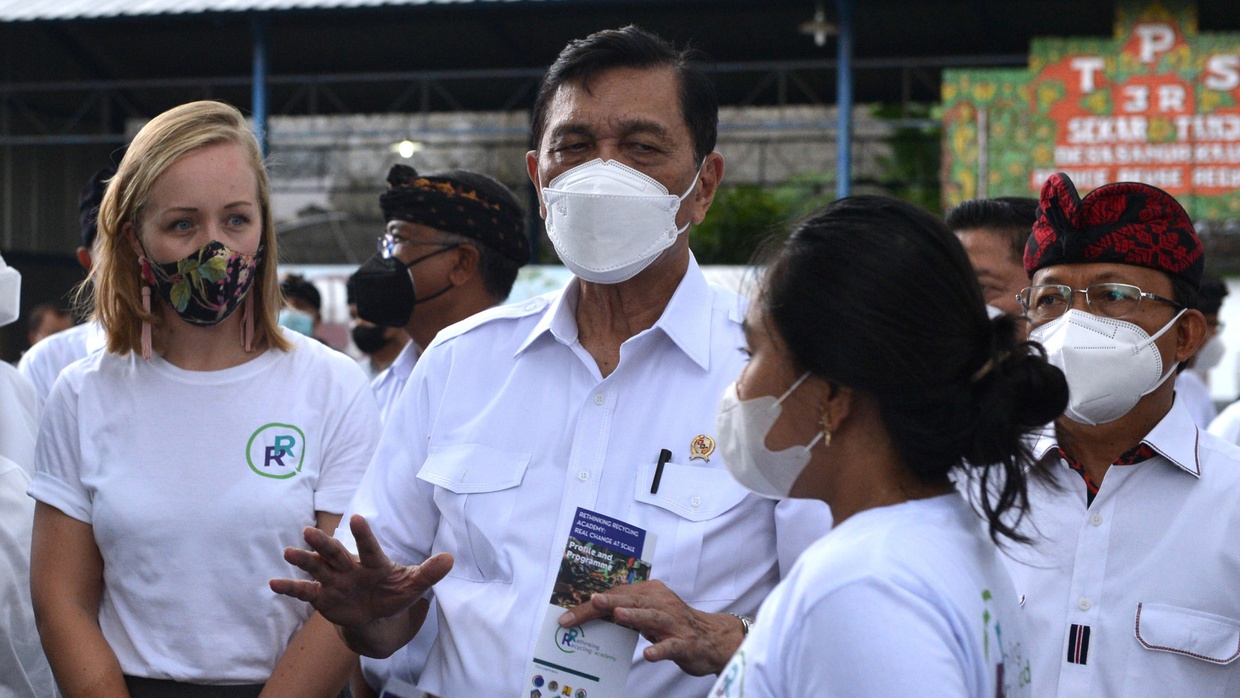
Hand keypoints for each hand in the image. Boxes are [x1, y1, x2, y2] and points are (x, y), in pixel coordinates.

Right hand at [270, 514, 452, 628]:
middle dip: (322, 543)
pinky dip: (290, 588)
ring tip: (288, 552)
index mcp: (373, 563)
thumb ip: (429, 573)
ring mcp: (334, 580)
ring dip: (303, 560)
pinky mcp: (322, 596)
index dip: (363, 534)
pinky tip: (273, 584)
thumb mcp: (413, 585)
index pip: (369, 547)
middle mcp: (350, 567)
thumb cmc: (395, 592)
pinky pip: (304, 591)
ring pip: (316, 567)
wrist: (376, 612)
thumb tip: (451, 558)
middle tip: (308, 531)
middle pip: (335, 553)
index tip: (356, 518)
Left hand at [557, 580, 743, 676]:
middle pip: (631, 602)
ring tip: (617, 616)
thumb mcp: (651, 614)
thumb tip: (594, 614)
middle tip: (590, 602)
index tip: (568, 616)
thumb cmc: (676, 625)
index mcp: (651, 593)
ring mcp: (674, 623)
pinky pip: (671, 646)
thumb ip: (627, 612)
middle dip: (609, 603)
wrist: (714, 639)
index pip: (617, 595)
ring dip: (635, 616)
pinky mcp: (685, 643)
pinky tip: (648, 654)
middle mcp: (662, 603)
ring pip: (652, 616)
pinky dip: (660, 649)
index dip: (592, 604)